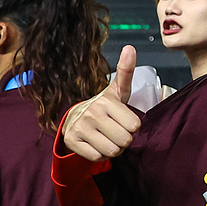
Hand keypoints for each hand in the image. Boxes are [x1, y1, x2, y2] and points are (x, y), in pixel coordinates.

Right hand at [61, 45, 142, 161]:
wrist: (75, 118)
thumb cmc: (104, 106)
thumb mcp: (117, 91)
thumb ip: (126, 72)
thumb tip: (131, 48)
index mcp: (106, 101)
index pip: (135, 126)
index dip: (132, 126)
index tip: (123, 120)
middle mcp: (91, 113)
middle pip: (125, 140)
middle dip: (124, 139)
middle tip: (116, 131)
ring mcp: (79, 128)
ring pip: (112, 151)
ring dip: (114, 149)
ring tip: (107, 137)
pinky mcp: (71, 141)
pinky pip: (97, 157)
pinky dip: (100, 155)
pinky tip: (96, 144)